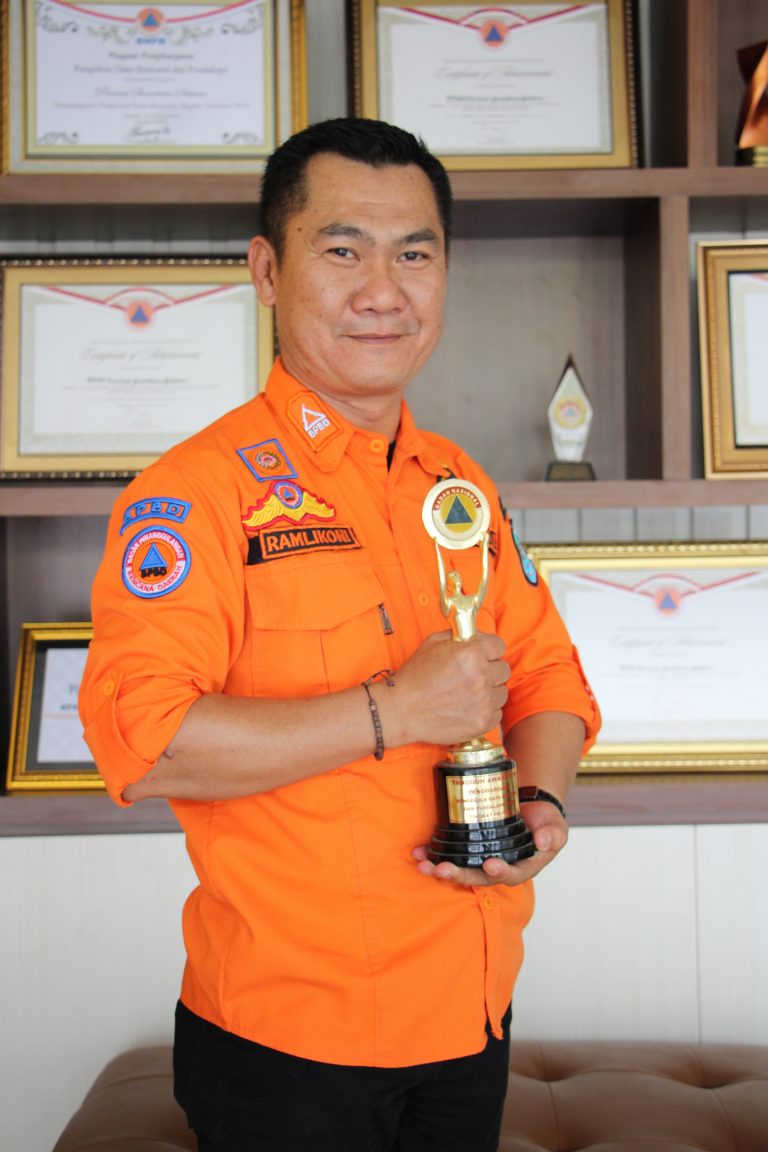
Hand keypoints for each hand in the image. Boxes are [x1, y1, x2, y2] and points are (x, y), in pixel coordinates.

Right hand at [386, 631, 509, 747]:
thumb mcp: (432, 643)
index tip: (482, 654)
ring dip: (489, 691)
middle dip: (490, 669)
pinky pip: (497, 712)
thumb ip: (459, 635)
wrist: (401, 710)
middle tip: (472, 675)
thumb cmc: (415, 676)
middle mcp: (481, 677)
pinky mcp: (482, 722)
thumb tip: (476, 636)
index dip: (489, 649)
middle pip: (503, 669)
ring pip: (502, 692)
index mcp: (470, 654)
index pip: (499, 645)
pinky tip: (467, 707)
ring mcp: (483, 702)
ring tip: (468, 693)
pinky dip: (485, 710)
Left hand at [412, 801, 568, 887]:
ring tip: (424, 864)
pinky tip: (419, 851)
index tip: (490, 865)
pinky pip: (451, 854)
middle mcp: (499, 868)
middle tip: (441, 869)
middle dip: (459, 875)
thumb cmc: (545, 823)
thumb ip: (553, 834)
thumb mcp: (556, 827)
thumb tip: (544, 842)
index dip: (501, 872)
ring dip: (440, 868)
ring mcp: (482, 860)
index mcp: (522, 867)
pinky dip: (434, 853)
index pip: (511, 874)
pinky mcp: (470, 848)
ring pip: (460, 869)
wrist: (531, 809)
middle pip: (478, 877)